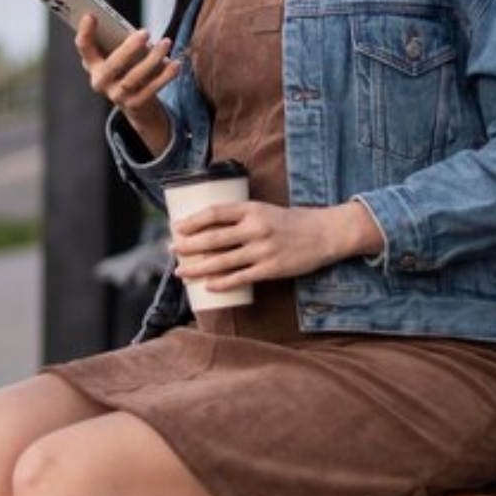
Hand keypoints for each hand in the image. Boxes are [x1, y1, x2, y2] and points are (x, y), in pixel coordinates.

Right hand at [74, 17, 179, 152]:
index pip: (83, 47)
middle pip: (112, 66)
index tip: (91, 15)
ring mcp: (116, 96)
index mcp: (92, 64)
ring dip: (152, 59)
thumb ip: (122, 42)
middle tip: (145, 33)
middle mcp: (100, 81)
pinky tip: (175, 64)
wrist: (138, 104)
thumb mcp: (120, 54)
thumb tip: (139, 34)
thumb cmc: (128, 69)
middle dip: (128, 48)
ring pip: (134, 78)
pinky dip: (165, 76)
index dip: (84, 32)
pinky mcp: (135, 105)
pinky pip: (151, 89)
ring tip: (166, 43)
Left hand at [170, 200, 381, 293]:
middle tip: (171, 251)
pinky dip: (222, 283)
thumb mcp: (265, 210)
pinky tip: (207, 286)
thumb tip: (209, 229)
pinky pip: (240, 278)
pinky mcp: (271, 269)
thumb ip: (241, 218)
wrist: (324, 234)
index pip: (215, 213)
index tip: (176, 227)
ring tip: (181, 272)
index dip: (192, 221)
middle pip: (212, 239)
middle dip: (188, 247)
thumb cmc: (291, 222)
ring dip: (197, 268)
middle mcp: (255, 228)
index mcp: (252, 209)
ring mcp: (263, 250)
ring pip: (222, 261)